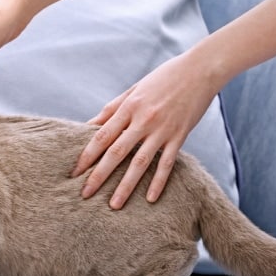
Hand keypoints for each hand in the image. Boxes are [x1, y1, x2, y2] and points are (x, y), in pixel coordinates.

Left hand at [71, 51, 220, 209]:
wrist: (200, 70)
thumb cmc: (163, 78)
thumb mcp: (134, 89)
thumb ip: (112, 108)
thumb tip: (89, 124)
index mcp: (129, 107)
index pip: (102, 136)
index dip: (87, 155)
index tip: (74, 172)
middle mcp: (143, 120)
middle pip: (116, 152)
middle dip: (99, 175)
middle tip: (85, 194)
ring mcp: (162, 130)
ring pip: (140, 163)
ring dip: (125, 186)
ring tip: (114, 205)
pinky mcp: (180, 136)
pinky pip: (167, 163)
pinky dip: (158, 182)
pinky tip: (151, 199)